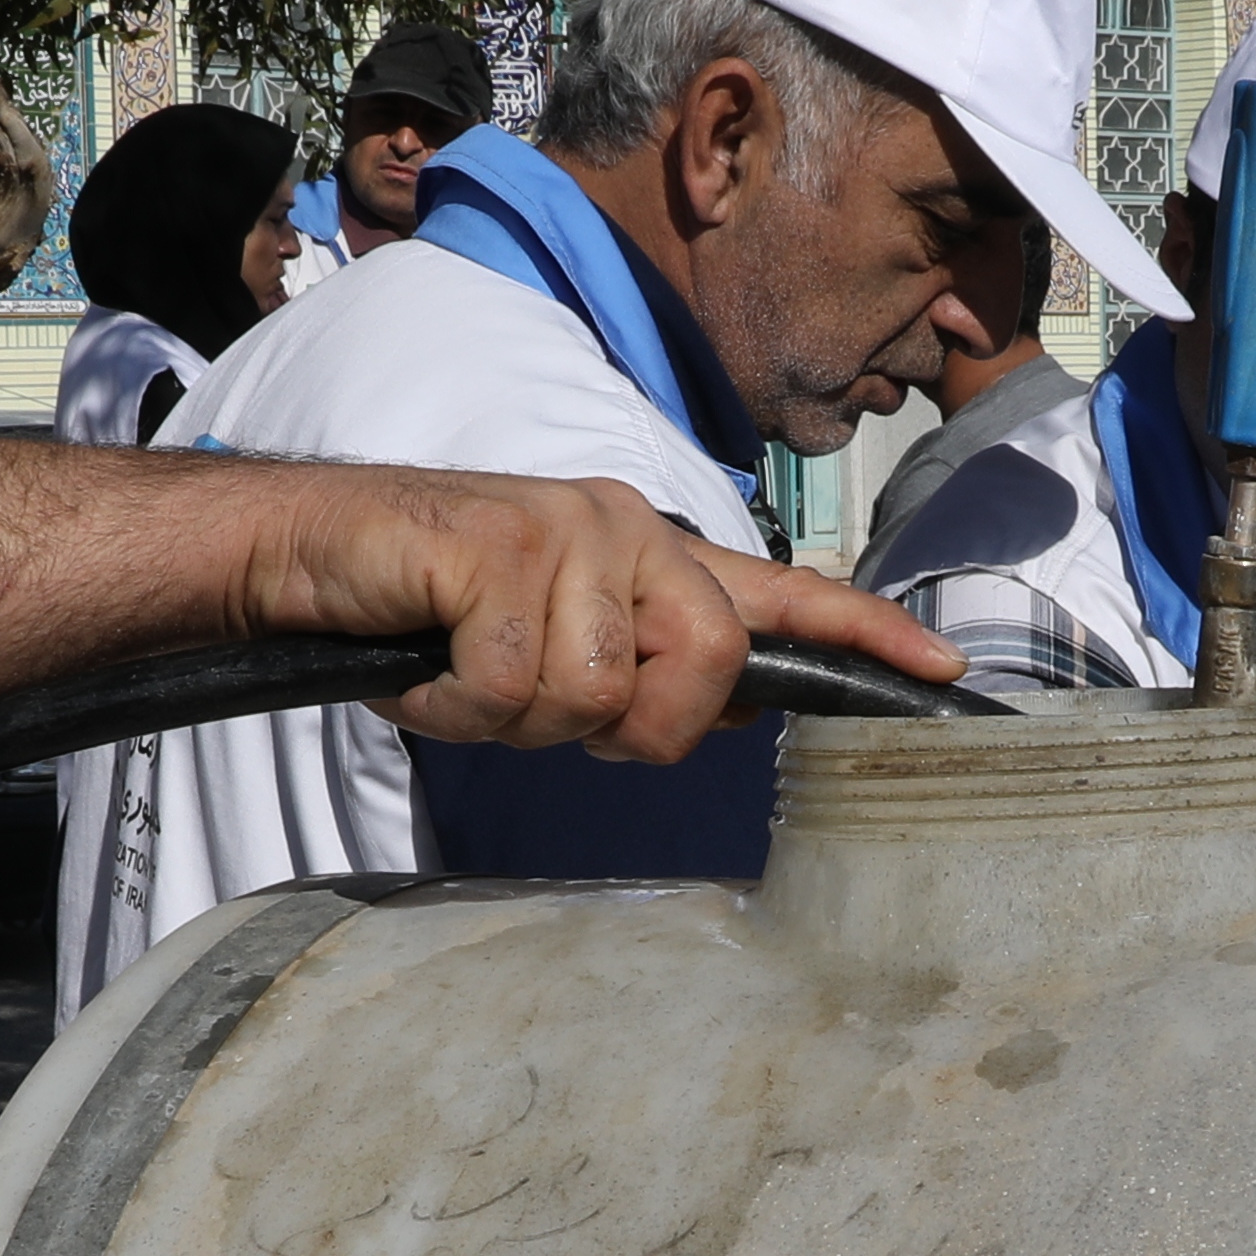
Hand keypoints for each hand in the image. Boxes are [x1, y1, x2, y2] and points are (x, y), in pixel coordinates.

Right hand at [234, 468, 960, 759]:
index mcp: (648, 555)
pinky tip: (426, 669)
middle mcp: (625, 529)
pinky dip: (457, 707)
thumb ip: (640, 670)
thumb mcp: (550, 642)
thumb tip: (730, 716)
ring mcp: (566, 530)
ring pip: (597, 694)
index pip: (784, 593)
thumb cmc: (430, 611)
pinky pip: (513, 686)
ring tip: (462, 675)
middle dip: (635, 726)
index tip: (943, 672)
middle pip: (707, 669)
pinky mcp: (499, 547)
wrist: (311, 554)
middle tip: (546, 711)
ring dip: (517, 719)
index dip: (867, 635)